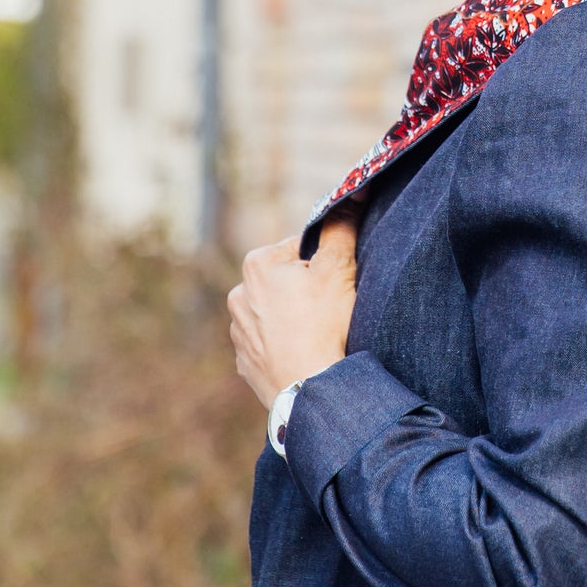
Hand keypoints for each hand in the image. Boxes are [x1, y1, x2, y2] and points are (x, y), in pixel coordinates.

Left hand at [228, 215, 358, 409]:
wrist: (309, 388)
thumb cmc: (323, 324)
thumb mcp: (338, 268)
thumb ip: (340, 229)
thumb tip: (348, 199)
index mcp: (256, 264)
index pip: (300, 250)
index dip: (324, 265)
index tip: (336, 285)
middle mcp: (238, 294)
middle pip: (285, 282)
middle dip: (306, 291)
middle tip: (330, 310)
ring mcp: (238, 331)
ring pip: (275, 313)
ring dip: (294, 318)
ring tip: (318, 335)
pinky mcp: (244, 362)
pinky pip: (269, 344)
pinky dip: (285, 346)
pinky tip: (305, 354)